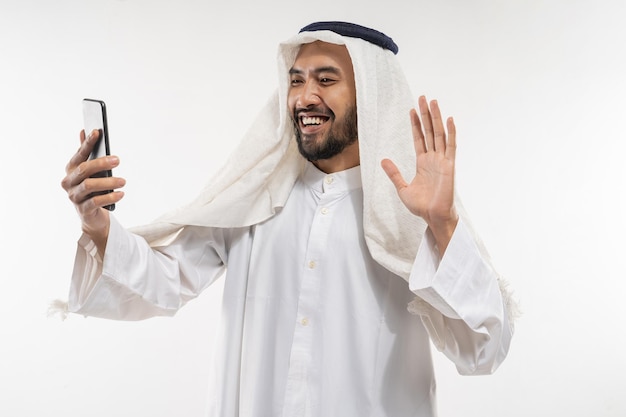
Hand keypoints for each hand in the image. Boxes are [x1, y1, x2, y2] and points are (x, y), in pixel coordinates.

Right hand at [61, 129, 124, 253]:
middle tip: (117, 160)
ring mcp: (74, 196)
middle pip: (83, 169)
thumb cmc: (93, 189)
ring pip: (89, 185)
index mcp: (70, 169)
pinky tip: (120, 194)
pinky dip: (109, 197)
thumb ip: (86, 153)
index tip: (97, 132)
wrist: (92, 216)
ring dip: (108, 182)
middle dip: (100, 163)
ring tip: (123, 181)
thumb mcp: (91, 171)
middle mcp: (69, 182)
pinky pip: (96, 202)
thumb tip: (83, 131)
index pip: (79, 154)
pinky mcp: (83, 209)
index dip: (87, 143)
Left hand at [381, 96, 458, 253]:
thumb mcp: (402, 188)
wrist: (433, 216)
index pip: (419, 138)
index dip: (415, 124)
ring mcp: (442, 161)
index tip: (412, 110)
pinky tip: (450, 120)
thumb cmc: (421, 205)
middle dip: (425, 114)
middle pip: (429, 131)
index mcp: (423, 162)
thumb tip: (383, 160)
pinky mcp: (449, 166)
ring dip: (436, 118)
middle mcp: (433, 158)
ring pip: (439, 134)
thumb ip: (394, 173)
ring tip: (433, 102)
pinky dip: (451, 133)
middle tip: (422, 97)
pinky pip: (451, 146)